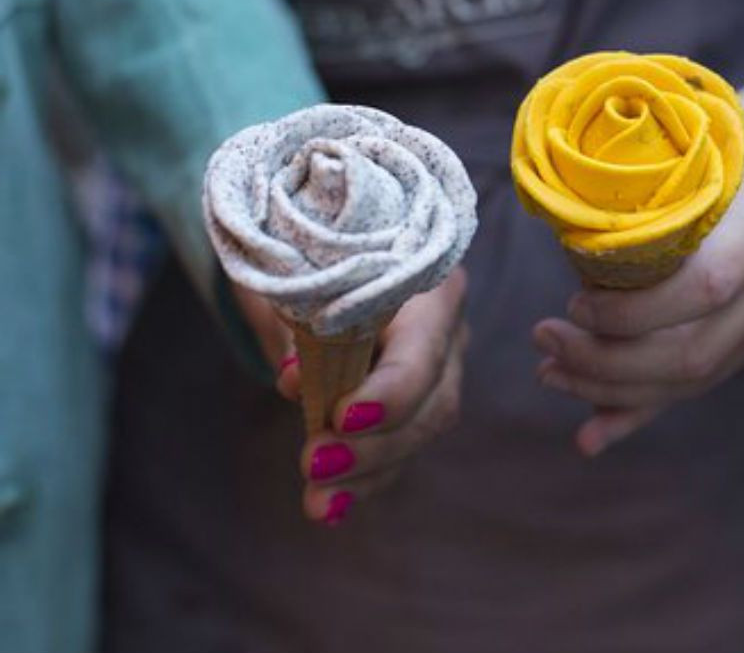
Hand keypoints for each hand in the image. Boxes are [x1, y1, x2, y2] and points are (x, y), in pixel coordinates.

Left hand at [235, 267, 468, 524]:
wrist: (319, 242)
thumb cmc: (305, 251)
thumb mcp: (292, 273)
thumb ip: (296, 321)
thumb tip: (296, 380)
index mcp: (426, 281)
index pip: (424, 347)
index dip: (391, 390)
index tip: (341, 417)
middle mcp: (447, 326)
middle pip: (433, 402)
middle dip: (376, 445)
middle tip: (314, 462)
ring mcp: (441, 366)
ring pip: (422, 432)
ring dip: (369, 473)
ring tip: (317, 501)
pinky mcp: (420, 398)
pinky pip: (403, 446)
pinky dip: (366, 479)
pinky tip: (329, 506)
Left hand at [532, 79, 743, 455]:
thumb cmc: (715, 146)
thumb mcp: (680, 159)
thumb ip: (640, 214)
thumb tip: (567, 269)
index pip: (703, 289)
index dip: (631, 313)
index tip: (571, 303)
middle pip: (694, 351)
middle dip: (605, 362)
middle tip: (544, 341)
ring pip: (695, 378)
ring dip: (612, 388)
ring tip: (552, 372)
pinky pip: (698, 383)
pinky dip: (640, 408)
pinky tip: (593, 431)